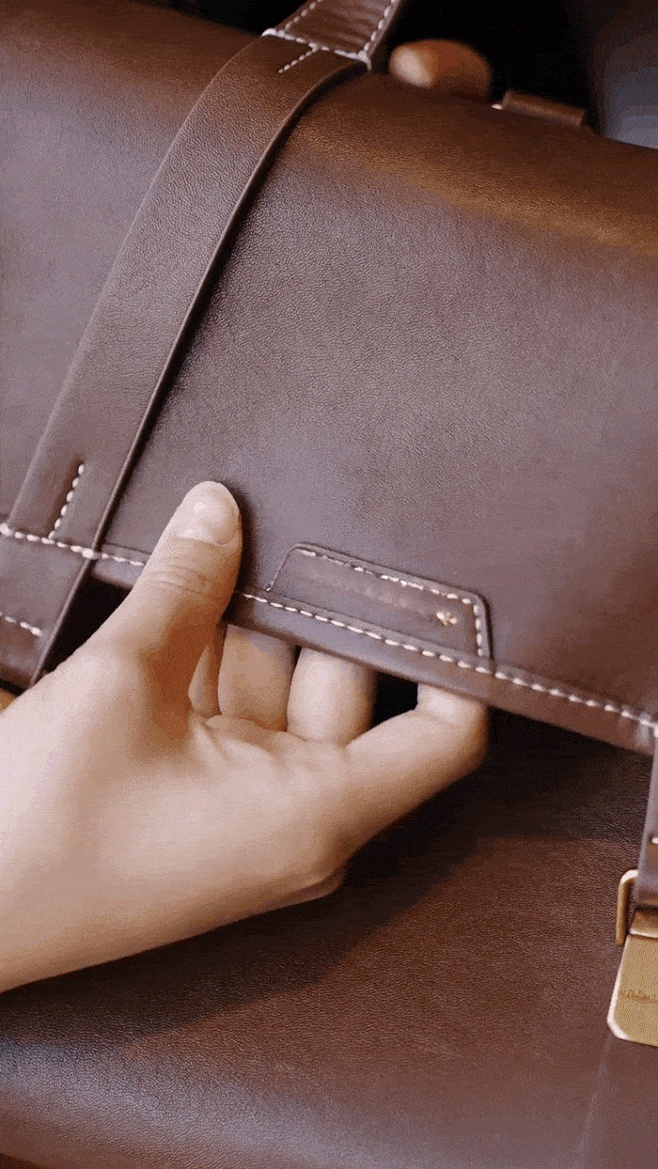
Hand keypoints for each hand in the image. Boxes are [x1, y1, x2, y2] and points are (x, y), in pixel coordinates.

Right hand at [0, 481, 486, 992]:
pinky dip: (214, 664)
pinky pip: (238, 718)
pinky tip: (182, 603)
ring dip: (249, 628)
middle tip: (290, 522)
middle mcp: (302, 821)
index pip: (442, 737)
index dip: (452, 660)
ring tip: (219, 550)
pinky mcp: (210, 807)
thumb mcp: (122, 681)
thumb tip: (218, 509)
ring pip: (283, 694)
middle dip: (312, 609)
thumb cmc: (42, 830)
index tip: (438, 586)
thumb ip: (184, 585)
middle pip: (348, 689)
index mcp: (318, 811)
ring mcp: (253, 816)